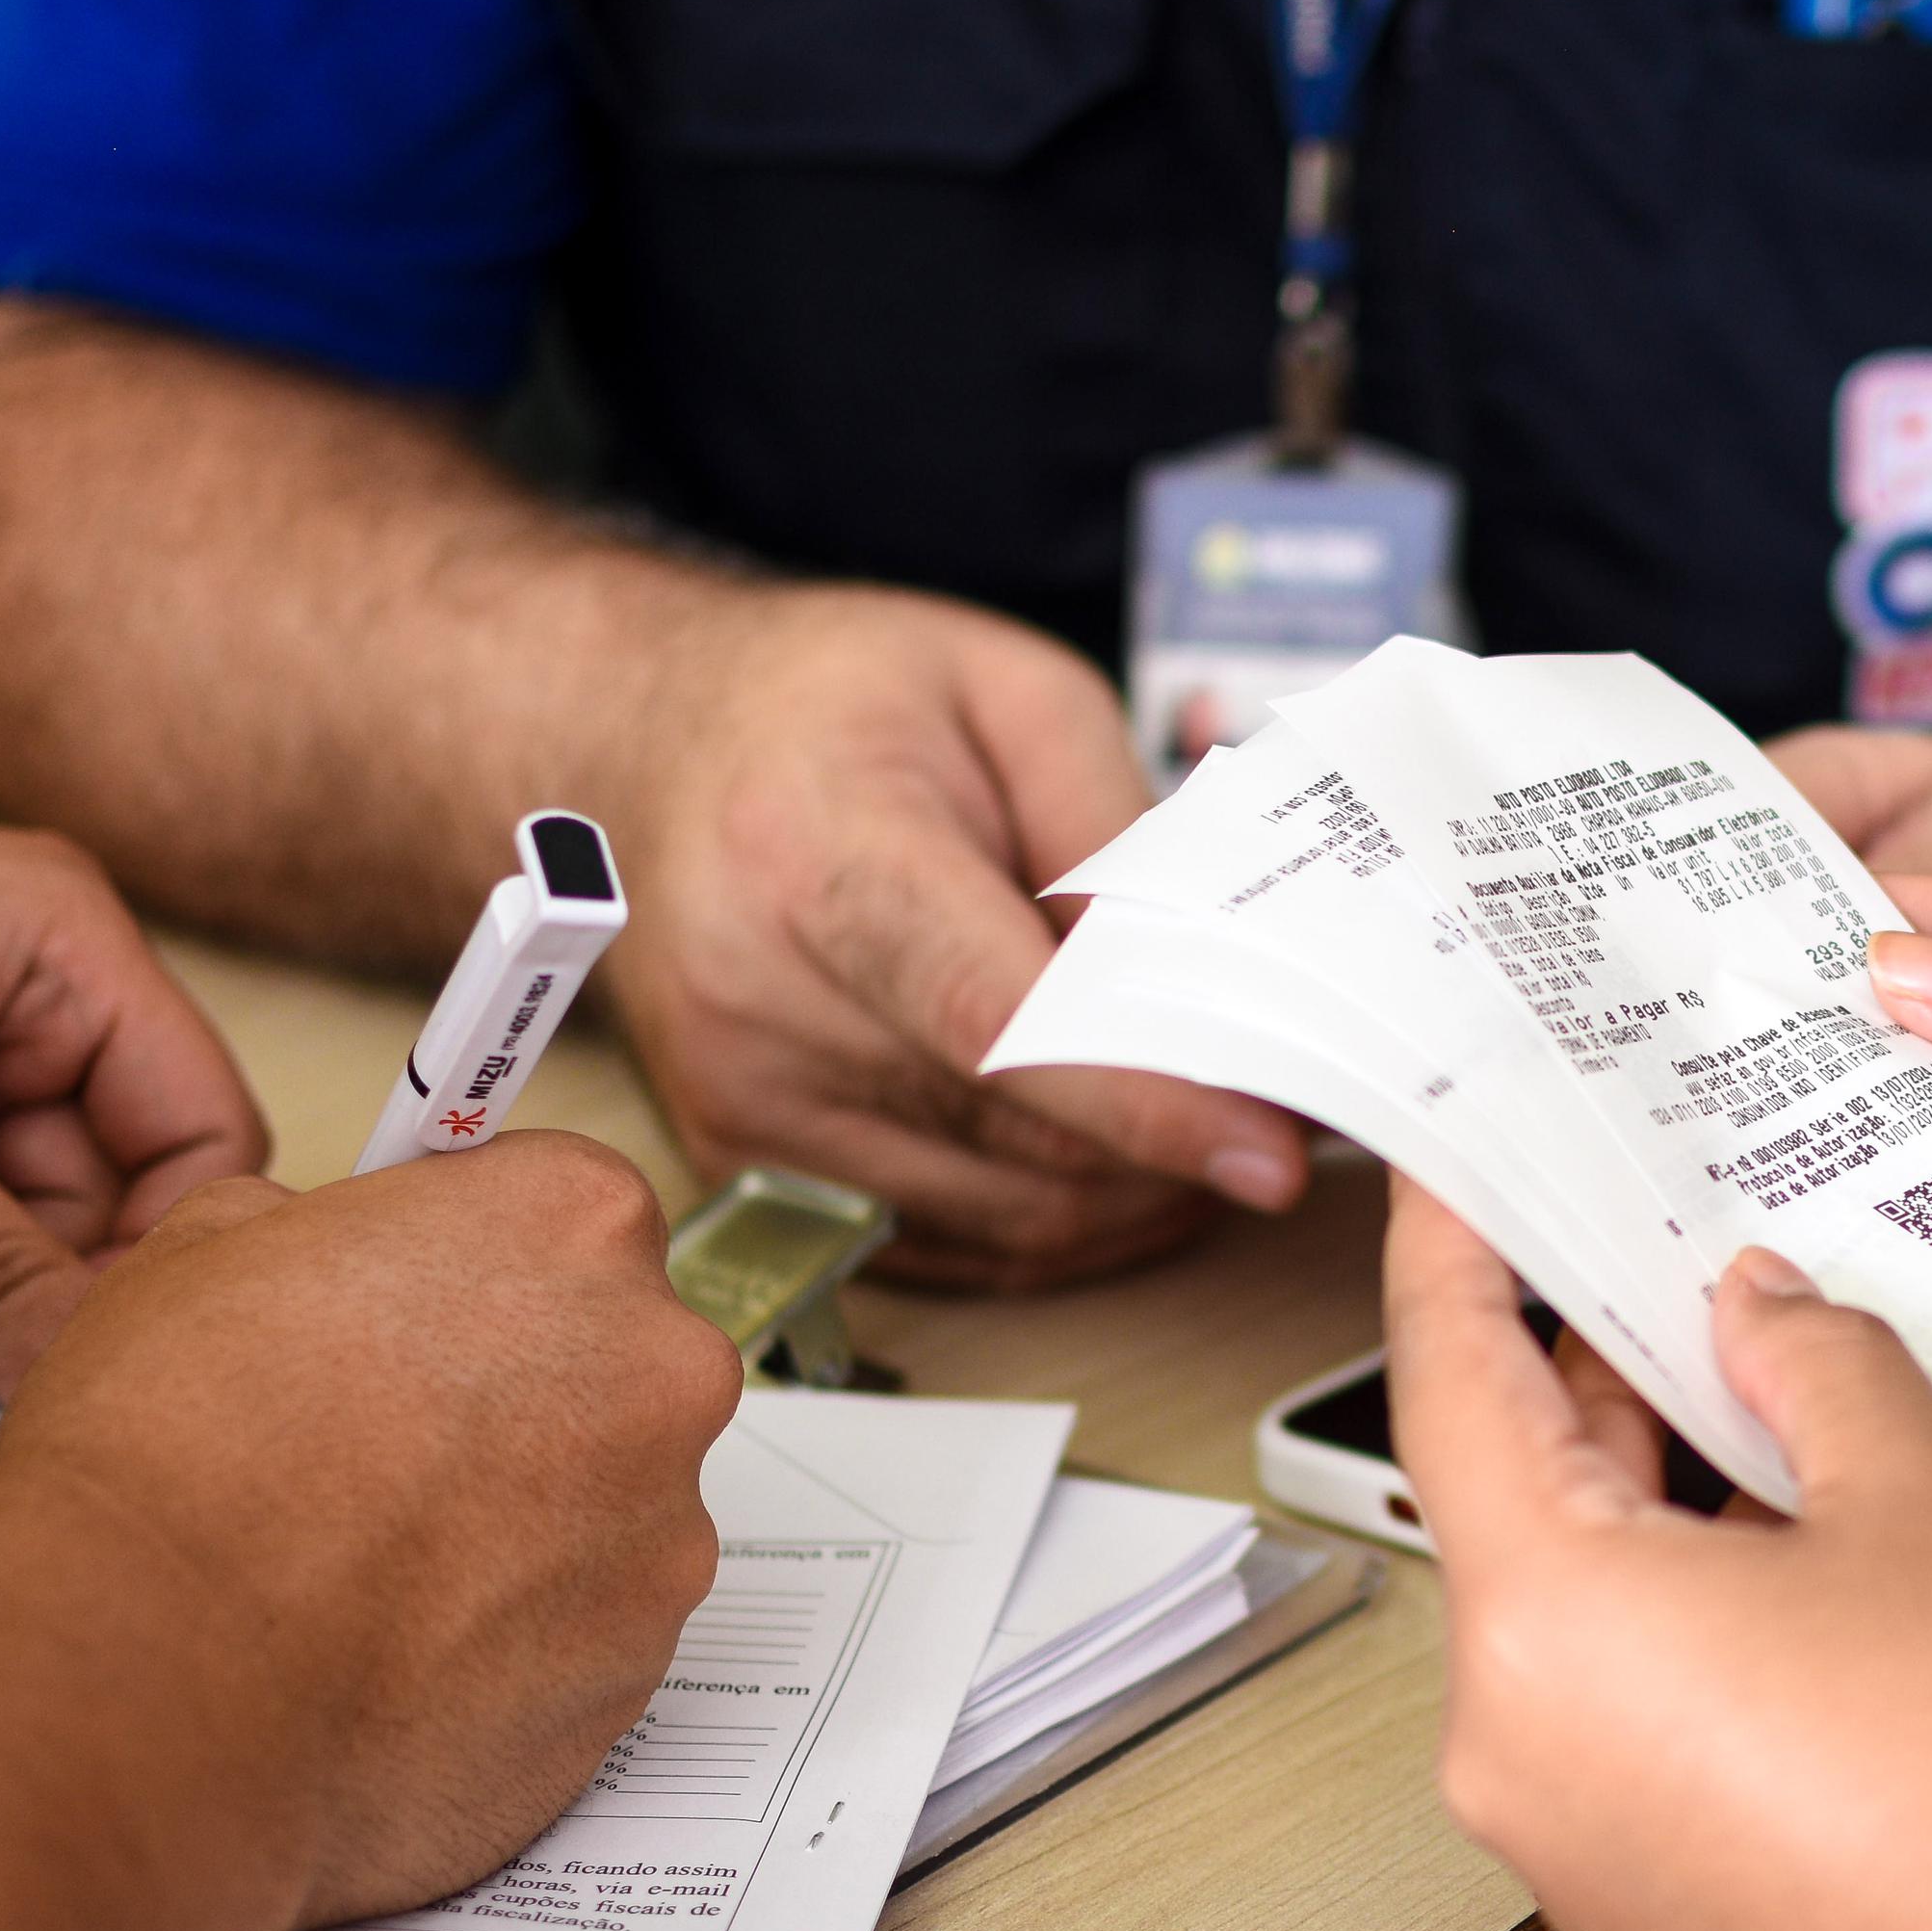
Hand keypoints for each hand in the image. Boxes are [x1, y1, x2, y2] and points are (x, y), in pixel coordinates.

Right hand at [0, 1135, 742, 1925]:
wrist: (151, 1667)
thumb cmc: (167, 1450)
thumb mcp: (210, 1245)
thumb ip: (325, 1226)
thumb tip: (340, 1257)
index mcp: (575, 1220)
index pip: (569, 1212)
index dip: (483, 1261)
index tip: (431, 1303)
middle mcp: (659, 1363)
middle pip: (614, 1359)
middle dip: (523, 1392)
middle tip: (395, 1443)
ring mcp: (665, 1522)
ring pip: (611, 1502)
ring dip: (527, 1520)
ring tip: (383, 1560)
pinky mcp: (643, 1655)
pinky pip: (592, 1624)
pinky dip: (518, 1633)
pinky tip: (408, 1642)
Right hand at [608, 587, 1306, 1287]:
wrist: (637, 748)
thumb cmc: (826, 706)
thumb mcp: (1007, 687)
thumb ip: (1118, 823)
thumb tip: (1211, 967)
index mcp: (820, 855)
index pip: (1001, 1025)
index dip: (1146, 1103)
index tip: (1268, 1148)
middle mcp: (759, 1000)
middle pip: (1018, 1132)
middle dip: (1180, 1142)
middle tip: (1294, 1103)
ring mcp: (743, 1100)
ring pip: (1001, 1212)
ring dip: (1133, 1193)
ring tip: (1214, 1120)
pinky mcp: (746, 1162)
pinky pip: (947, 1243)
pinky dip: (1055, 1219)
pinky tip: (1120, 1162)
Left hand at [1387, 1180, 1931, 1930]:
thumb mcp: (1923, 1512)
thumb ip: (1816, 1366)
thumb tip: (1760, 1301)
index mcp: (1544, 1626)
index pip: (1446, 1380)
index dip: (1454, 1248)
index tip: (1460, 1165)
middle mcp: (1512, 1747)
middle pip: (1511, 1497)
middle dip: (1591, 1367)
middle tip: (1657, 1240)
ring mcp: (1569, 1842)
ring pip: (1575, 1608)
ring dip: (1652, 1492)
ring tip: (1761, 1376)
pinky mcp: (1639, 1905)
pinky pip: (1622, 1712)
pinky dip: (1680, 1610)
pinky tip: (1793, 1538)